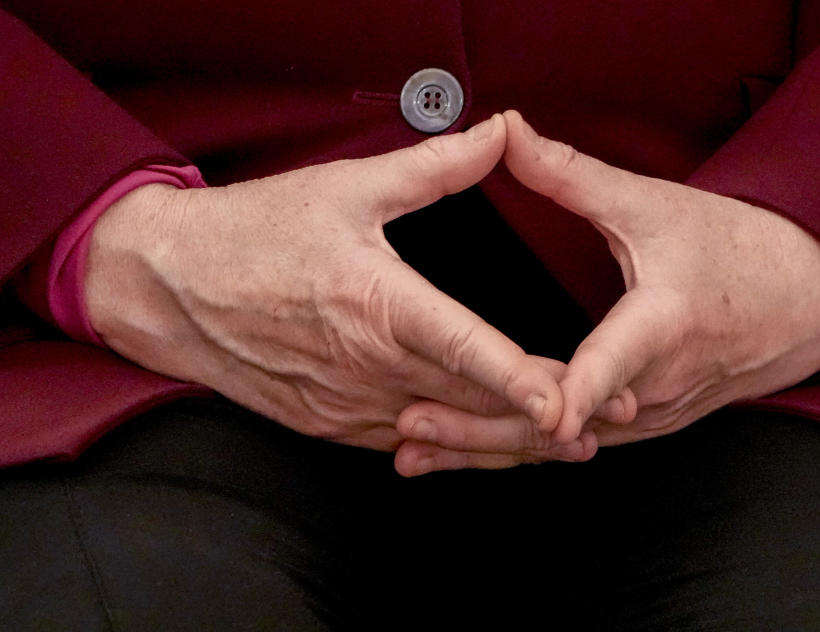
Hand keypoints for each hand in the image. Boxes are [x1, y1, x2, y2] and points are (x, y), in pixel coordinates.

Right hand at [85, 114, 562, 450]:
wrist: (167, 285)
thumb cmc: (254, 232)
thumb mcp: (345, 187)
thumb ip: (433, 168)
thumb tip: (496, 133)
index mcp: (376, 303)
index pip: (464, 349)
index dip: (520, 381)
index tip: (569, 404)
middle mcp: (364, 365)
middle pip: (468, 406)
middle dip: (540, 421)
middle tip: (606, 420)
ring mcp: (344, 404)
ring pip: (442, 438)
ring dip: (504, 444)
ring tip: (565, 447)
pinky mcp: (328, 425)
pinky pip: (403, 447)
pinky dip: (451, 450)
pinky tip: (489, 448)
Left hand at [395, 109, 819, 472]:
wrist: (805, 300)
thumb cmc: (736, 249)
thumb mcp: (654, 205)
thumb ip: (573, 174)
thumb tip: (508, 130)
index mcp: (664, 325)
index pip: (612, 363)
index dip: (577, 391)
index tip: (541, 414)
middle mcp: (656, 385)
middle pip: (564, 422)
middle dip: (484, 429)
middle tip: (411, 429)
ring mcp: (651, 416)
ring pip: (562, 446)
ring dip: (489, 451)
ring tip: (416, 455)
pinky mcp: (644, 428)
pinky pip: (575, 447)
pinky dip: (519, 451)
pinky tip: (467, 455)